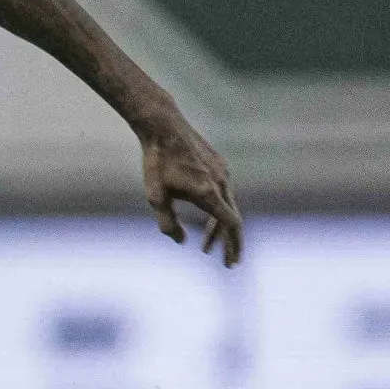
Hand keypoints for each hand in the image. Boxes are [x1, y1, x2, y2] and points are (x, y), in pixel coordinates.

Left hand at [139, 110, 241, 264]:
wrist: (162, 126)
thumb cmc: (157, 163)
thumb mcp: (156, 198)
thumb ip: (168, 223)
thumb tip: (182, 241)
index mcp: (209, 193)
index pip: (231, 225)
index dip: (233, 246)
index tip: (230, 262)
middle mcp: (222, 183)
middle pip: (232, 219)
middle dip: (230, 243)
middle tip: (226, 262)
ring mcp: (222, 172)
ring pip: (228, 206)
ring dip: (219, 228)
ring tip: (205, 245)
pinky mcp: (218, 164)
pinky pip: (223, 193)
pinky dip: (218, 210)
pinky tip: (206, 217)